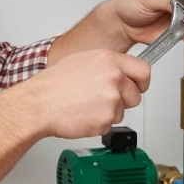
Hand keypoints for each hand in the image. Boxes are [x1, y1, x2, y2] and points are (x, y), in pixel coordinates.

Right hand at [12, 49, 150, 139]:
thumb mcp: (83, 61)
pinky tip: (84, 114)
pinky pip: (110, 124)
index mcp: (109, 59)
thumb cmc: (55, 84)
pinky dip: (99, 123)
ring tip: (87, 105)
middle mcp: (114, 77)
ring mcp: (111, 98)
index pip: (144, 70)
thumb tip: (122, 71)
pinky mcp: (106, 118)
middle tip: (103, 99)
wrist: (39, 104)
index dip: (141, 82)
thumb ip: (107, 65)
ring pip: (123, 111)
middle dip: (124, 100)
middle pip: (136, 95)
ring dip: (109, 112)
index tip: (138, 86)